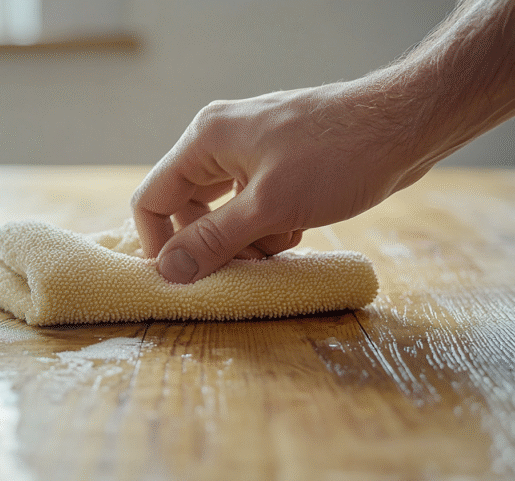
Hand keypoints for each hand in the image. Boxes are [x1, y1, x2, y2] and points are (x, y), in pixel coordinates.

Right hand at [131, 80, 432, 282]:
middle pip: (188, 209)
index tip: (182, 278)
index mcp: (205, 141)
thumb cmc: (337, 156)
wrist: (405, 126)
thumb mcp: (269, 208)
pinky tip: (298, 226)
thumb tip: (168, 270)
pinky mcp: (276, 164)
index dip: (158, 243)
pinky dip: (269, 227)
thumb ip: (213, 241)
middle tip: (244, 263)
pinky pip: (252, 207)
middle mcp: (219, 143)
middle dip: (214, 243)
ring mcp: (250, 152)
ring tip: (283, 238)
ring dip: (246, 238)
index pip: (152, 198)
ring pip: (224, 213)